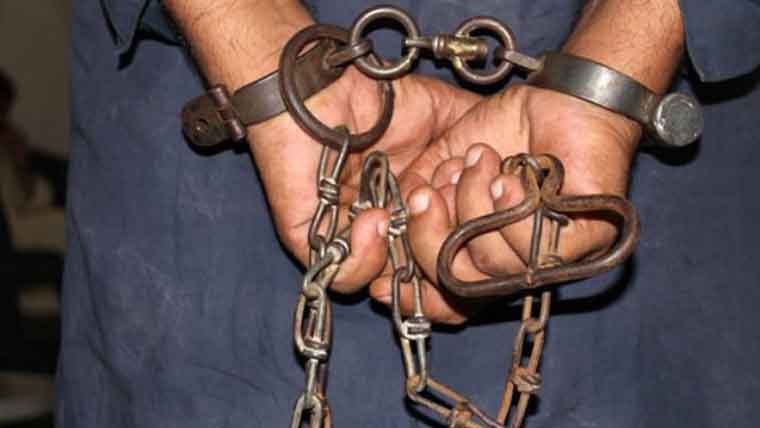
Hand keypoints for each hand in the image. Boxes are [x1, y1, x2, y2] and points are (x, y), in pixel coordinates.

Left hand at [163, 0, 480, 291]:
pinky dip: (365, 258)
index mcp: (425, 214)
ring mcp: (351, 241)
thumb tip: (526, 176)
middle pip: (428, 290)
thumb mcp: (450, 118)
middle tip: (455, 216)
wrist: (322, 82)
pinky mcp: (311, 240)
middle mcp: (392, 236)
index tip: (493, 232)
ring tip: (418, 206)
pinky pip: (343, 276)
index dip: (479, 265)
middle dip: (450, 263)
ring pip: (388, 290)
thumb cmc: (381, 99)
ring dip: (414, 256)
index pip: (456, 263)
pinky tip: (376, 218)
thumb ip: (486, 146)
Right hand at [368, 84, 640, 323]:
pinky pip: (539, 252)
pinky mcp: (587, 240)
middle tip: (427, 192)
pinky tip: (512, 179)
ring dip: (476, 207)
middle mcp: (511, 265)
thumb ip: (416, 198)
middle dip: (431, 237)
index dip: (412, 290)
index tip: (385, 268)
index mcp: (477, 253)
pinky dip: (514, 212)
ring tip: (485, 163)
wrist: (561, 96)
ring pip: (494, 266)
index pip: (443, 299)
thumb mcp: (443, 163)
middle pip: (457, 285)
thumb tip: (386, 235)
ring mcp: (550, 257)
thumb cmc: (505, 131)